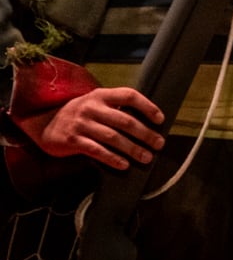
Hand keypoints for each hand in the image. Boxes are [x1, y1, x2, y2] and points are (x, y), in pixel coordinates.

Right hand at [38, 88, 165, 169]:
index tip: (160, 119)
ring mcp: (81, 124)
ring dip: (132, 149)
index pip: (129, 96)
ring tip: (146, 157)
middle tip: (159, 144)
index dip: (147, 107)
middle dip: (145, 134)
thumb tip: (147, 123)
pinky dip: (112, 158)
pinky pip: (96, 150)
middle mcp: (91, 107)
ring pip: (113, 137)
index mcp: (101, 95)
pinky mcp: (72, 140)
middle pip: (125, 121)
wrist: (44, 122)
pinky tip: (124, 165)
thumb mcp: (96, 104)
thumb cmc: (79, 114)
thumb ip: (116, 109)